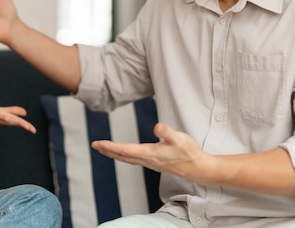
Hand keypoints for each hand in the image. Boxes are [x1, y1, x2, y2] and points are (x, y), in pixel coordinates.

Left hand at [91, 123, 211, 182]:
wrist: (199, 168)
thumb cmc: (189, 152)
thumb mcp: (180, 138)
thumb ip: (167, 132)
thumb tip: (156, 127)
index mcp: (150, 153)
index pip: (125, 150)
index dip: (110, 146)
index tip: (98, 143)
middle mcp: (148, 160)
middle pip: (123, 156)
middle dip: (107, 150)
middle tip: (94, 145)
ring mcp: (151, 163)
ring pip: (127, 158)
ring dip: (114, 153)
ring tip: (103, 149)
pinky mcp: (155, 163)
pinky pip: (134, 160)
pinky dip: (124, 156)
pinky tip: (123, 154)